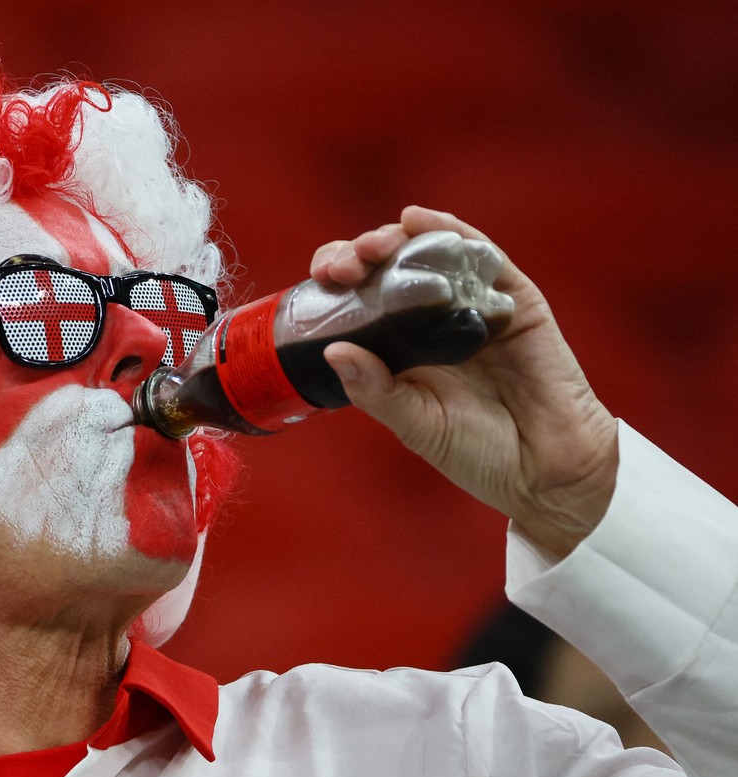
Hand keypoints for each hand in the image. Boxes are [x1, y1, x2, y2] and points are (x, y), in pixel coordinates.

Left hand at [313, 205, 618, 555]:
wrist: (545, 468)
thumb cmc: (478, 452)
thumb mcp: (415, 424)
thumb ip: (376, 391)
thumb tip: (332, 352)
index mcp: (401, 347)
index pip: (360, 299)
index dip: (337, 282)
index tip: (319, 280)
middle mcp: (433, 320)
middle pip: (388, 269)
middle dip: (360, 256)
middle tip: (343, 266)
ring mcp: (474, 306)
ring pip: (429, 254)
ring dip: (396, 240)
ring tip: (373, 244)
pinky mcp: (515, 302)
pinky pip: (483, 257)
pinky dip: (450, 232)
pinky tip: (419, 220)